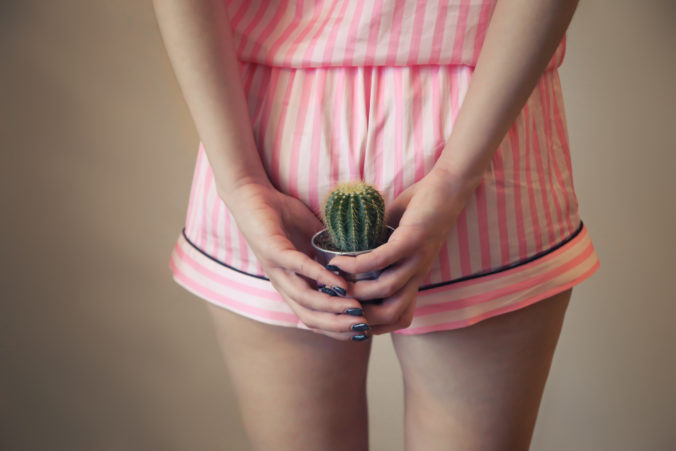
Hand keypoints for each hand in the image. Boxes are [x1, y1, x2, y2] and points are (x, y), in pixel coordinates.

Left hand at [224, 182, 369, 340]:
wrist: (251, 193)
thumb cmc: (281, 215)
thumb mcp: (312, 239)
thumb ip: (329, 253)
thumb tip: (357, 261)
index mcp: (291, 282)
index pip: (313, 316)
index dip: (336, 327)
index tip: (361, 329)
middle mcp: (282, 282)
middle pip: (308, 316)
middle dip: (336, 324)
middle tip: (362, 326)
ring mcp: (276, 268)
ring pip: (303, 297)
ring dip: (331, 305)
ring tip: (354, 307)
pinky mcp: (272, 250)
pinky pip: (297, 266)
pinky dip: (318, 275)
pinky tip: (336, 280)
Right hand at [327, 169, 467, 333]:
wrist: (450, 187)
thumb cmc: (421, 210)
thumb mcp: (397, 238)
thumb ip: (378, 249)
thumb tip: (349, 252)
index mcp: (414, 278)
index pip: (399, 319)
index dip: (373, 326)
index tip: (345, 316)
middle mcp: (417, 274)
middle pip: (392, 314)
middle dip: (360, 315)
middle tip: (333, 304)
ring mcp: (416, 259)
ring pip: (385, 290)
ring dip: (355, 290)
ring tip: (332, 281)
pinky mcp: (412, 240)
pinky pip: (382, 260)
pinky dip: (357, 264)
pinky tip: (339, 260)